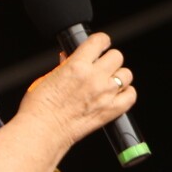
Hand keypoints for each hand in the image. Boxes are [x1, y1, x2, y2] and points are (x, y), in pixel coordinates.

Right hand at [22, 31, 136, 147]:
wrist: (43, 131)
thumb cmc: (40, 107)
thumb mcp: (48, 77)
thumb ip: (64, 66)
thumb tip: (69, 57)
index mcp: (77, 65)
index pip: (99, 41)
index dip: (102, 41)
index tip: (102, 44)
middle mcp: (94, 78)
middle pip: (117, 56)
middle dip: (109, 59)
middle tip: (102, 66)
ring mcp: (105, 94)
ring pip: (126, 75)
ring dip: (118, 76)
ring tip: (108, 82)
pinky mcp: (112, 110)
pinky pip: (131, 95)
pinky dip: (126, 93)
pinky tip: (117, 95)